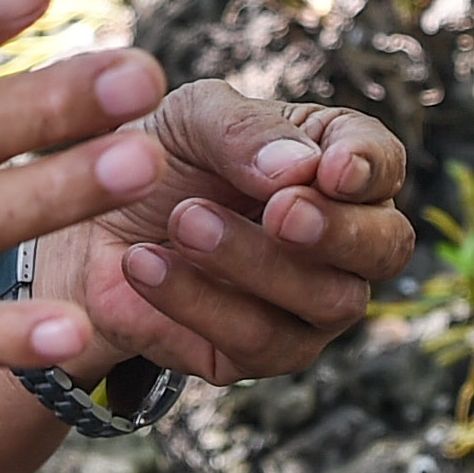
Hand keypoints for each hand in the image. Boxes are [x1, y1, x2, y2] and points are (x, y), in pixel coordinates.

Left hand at [40, 79, 416, 388]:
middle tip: (280, 211)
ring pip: (327, 301)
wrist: (89, 228)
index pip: (382, 164)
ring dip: (254, 261)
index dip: (367, 168)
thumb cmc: (158, 161)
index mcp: (332, 163)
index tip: (330, 168)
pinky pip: (256, 342)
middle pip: (384, 246)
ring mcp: (311, 305)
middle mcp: (341, 240)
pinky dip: (199, 301)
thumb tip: (299, 169)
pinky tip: (146, 264)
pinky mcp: (261, 354)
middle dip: (336, 231)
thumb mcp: (190, 118)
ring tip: (183, 222)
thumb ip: (244, 130)